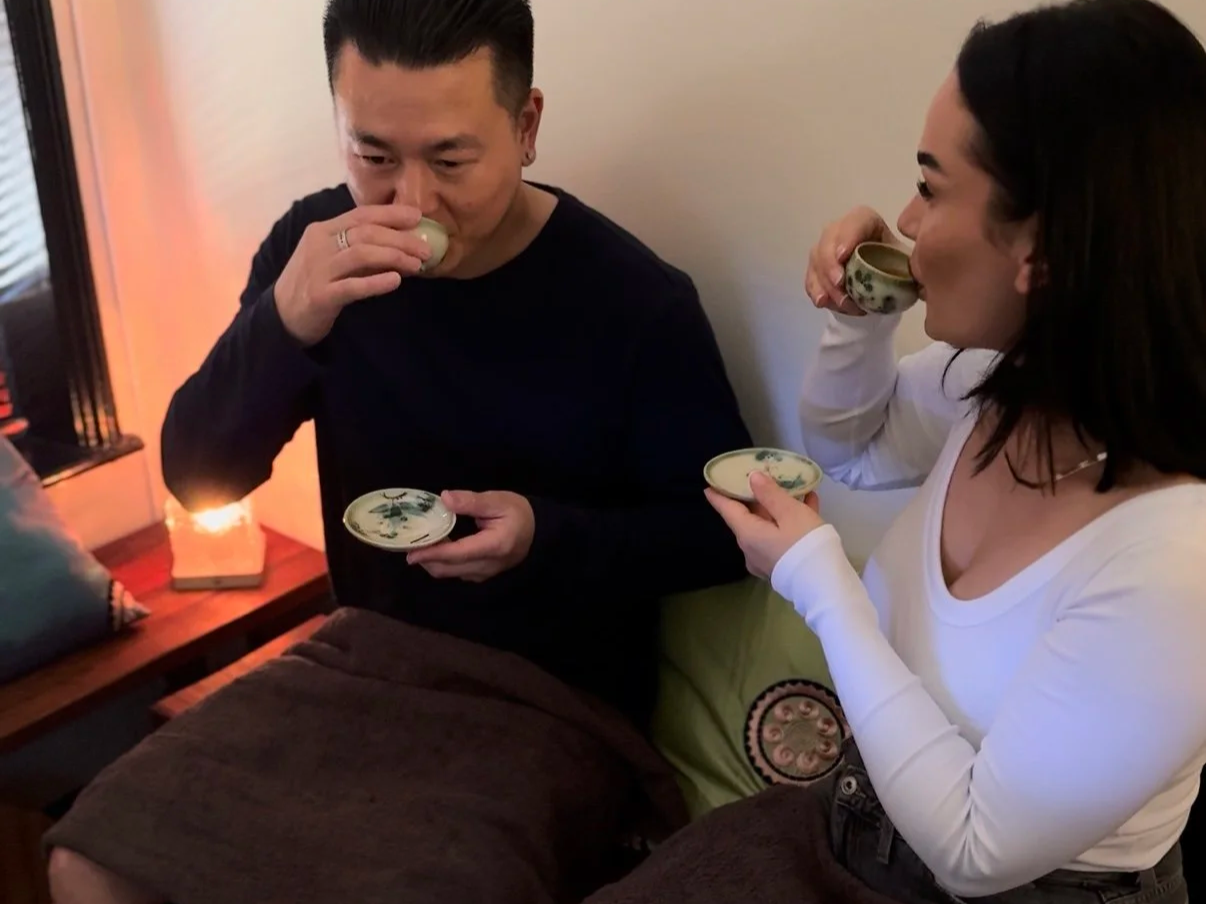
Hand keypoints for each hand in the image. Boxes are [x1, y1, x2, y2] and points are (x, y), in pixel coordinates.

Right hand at [274, 205, 433, 345]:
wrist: (281, 316)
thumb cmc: (314, 283)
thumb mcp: (334, 260)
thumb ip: (361, 250)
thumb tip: (403, 245)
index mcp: (323, 230)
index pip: (361, 214)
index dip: (391, 214)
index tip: (417, 217)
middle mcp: (319, 245)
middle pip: (365, 233)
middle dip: (400, 239)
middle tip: (426, 249)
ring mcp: (318, 270)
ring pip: (361, 254)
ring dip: (394, 257)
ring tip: (417, 265)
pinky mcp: (320, 295)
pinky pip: (352, 286)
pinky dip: (376, 282)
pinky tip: (395, 281)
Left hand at [405, 491, 534, 581]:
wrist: (538, 531)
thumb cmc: (518, 512)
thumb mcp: (497, 500)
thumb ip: (471, 501)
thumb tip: (444, 499)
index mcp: (493, 546)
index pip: (457, 553)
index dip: (432, 553)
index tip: (410, 553)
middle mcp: (487, 566)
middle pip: (448, 569)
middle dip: (426, 559)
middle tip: (410, 543)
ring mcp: (484, 573)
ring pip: (449, 573)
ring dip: (432, 561)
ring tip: (422, 542)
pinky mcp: (481, 575)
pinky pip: (456, 572)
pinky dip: (442, 563)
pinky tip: (438, 547)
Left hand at [705, 471, 824, 579]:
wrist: (825, 586)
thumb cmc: (804, 544)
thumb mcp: (789, 512)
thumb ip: (770, 493)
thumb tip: (752, 478)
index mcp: (747, 534)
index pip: (727, 510)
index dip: (718, 495)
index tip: (710, 485)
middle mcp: (751, 548)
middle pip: (748, 517)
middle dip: (755, 497)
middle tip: (759, 477)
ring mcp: (766, 559)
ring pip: (768, 526)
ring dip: (779, 507)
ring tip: (792, 487)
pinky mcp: (783, 565)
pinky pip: (782, 537)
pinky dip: (791, 521)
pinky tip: (809, 503)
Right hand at [805, 206, 903, 316]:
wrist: (883, 283)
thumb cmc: (897, 268)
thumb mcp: (909, 264)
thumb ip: (914, 267)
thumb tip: (925, 280)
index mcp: (867, 222)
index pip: (856, 220)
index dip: (848, 236)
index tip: (845, 256)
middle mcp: (842, 230)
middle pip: (828, 239)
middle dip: (830, 263)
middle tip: (840, 284)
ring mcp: (825, 249)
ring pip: (816, 259)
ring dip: (825, 283)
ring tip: (841, 303)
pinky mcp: (816, 268)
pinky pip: (810, 277)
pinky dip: (816, 291)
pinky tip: (823, 303)